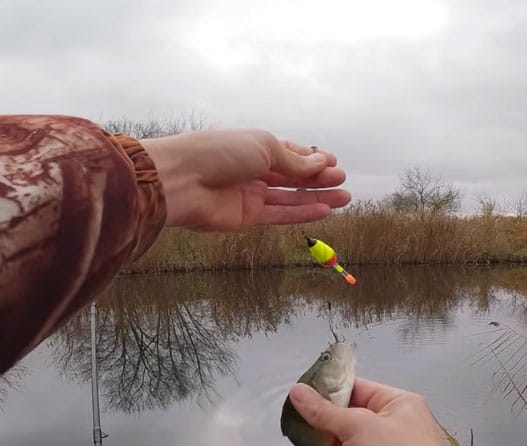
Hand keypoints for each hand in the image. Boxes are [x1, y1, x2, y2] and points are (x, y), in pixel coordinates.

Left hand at [139, 129, 350, 231]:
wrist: (182, 179)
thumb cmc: (219, 152)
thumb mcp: (264, 148)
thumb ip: (294, 161)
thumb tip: (322, 162)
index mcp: (255, 146)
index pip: (289, 153)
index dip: (312, 158)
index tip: (334, 162)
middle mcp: (253, 170)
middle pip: (292, 177)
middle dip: (319, 179)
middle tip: (344, 182)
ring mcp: (250, 194)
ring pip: (290, 198)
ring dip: (317, 198)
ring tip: (344, 198)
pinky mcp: (246, 217)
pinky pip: (279, 215)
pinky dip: (302, 213)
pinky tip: (323, 210)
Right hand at [287, 378, 461, 445]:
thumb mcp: (357, 427)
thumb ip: (324, 411)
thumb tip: (298, 392)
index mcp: (397, 400)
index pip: (356, 386)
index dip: (328, 388)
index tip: (301, 392)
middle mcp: (396, 418)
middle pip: (353, 408)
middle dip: (326, 411)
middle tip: (296, 412)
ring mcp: (390, 443)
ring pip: (353, 430)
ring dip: (331, 430)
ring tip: (302, 428)